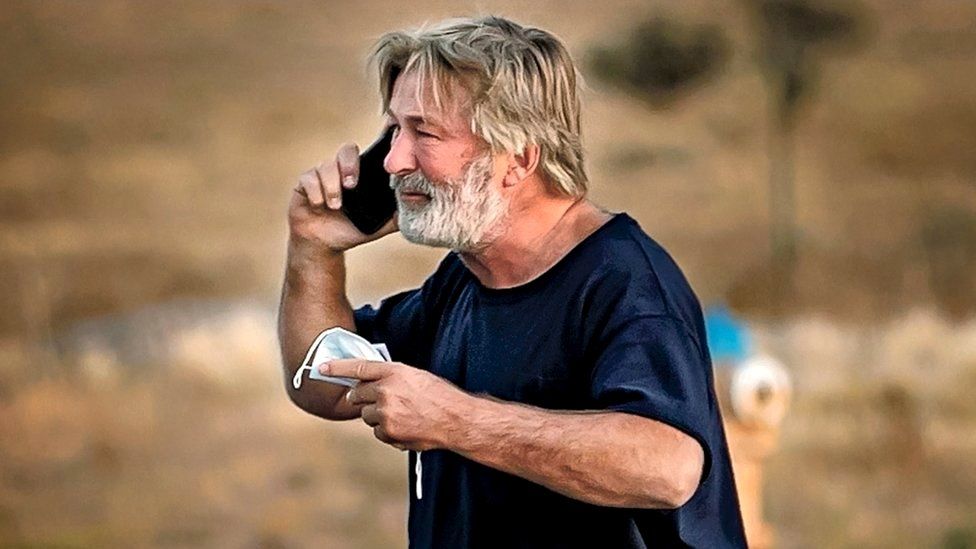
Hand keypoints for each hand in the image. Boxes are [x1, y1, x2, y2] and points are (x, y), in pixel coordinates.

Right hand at [289, 143, 396, 252]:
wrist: (325, 245)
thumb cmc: (352, 229)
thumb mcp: (379, 224)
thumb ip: (397, 215)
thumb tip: (419, 207)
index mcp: (361, 174)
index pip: (368, 152)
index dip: (375, 146)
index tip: (381, 153)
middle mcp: (341, 170)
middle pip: (347, 150)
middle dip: (349, 165)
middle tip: (352, 185)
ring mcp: (322, 175)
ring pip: (326, 166)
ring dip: (332, 187)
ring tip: (336, 206)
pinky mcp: (304, 184)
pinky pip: (309, 179)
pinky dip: (316, 193)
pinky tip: (319, 206)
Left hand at [320, 359, 467, 450]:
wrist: (455, 419)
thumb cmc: (440, 396)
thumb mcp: (416, 376)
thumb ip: (391, 377)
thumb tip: (370, 383)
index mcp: (394, 372)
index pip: (358, 367)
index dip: (337, 367)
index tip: (321, 367)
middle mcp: (386, 391)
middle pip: (357, 394)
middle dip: (361, 397)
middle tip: (376, 399)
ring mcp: (385, 413)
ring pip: (366, 415)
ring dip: (377, 415)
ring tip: (402, 415)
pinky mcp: (388, 432)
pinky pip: (377, 432)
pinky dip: (387, 431)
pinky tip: (406, 426)